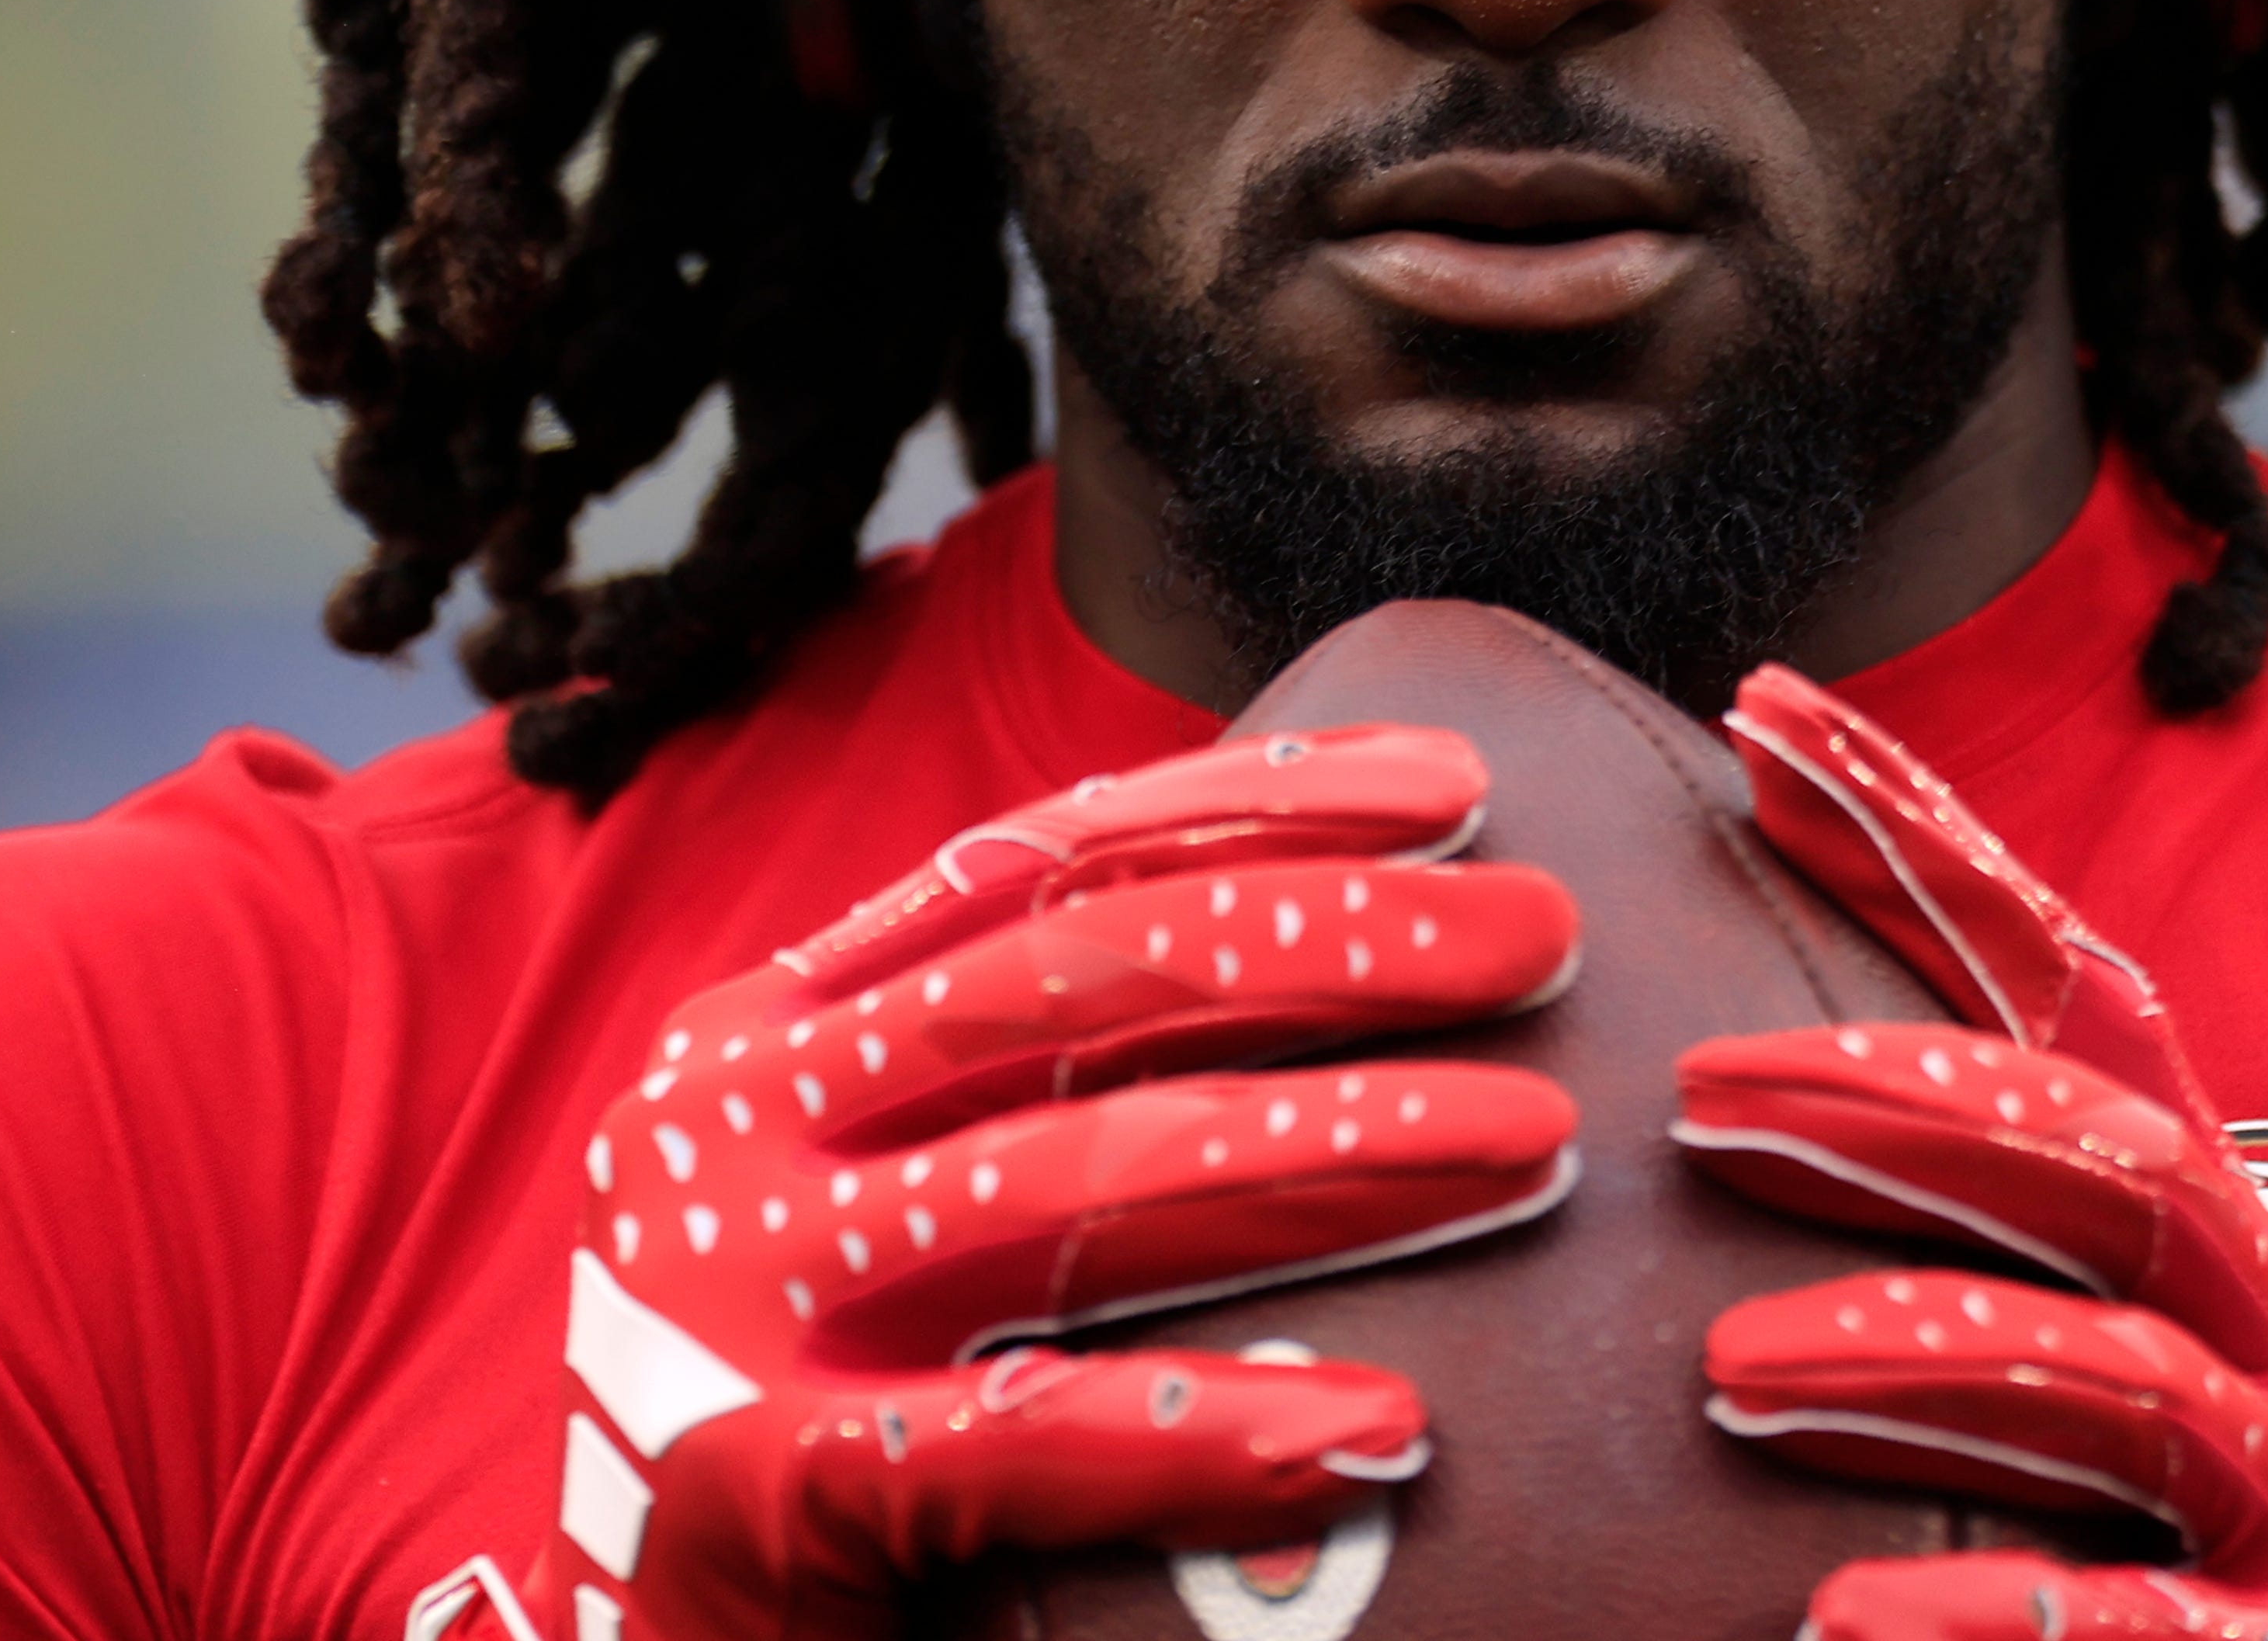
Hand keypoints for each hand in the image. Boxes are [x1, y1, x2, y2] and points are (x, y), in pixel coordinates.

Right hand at [525, 724, 1584, 1640]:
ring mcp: (724, 1301)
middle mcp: (727, 1130)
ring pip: (1083, 1181)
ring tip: (1530, 1140)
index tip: (1452, 782)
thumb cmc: (801, 1438)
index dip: (1249, 807)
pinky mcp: (754, 1485)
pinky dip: (1213, 1428)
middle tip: (1543, 935)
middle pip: (1082, 983)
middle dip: (1337, 943)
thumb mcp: (868, 1208)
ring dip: (1337, 1148)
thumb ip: (1018, 1093)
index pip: (1034, 866)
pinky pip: (1024, 1437)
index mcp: (761, 1037)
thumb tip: (1315, 951)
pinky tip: (1380, 1432)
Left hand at [1678, 669, 2267, 1640]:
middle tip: (1696, 1092)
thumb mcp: (2083, 1360)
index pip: (2069, 986)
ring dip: (1924, 1348)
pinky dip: (2005, 1620)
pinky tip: (1844, 1617)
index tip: (1757, 712)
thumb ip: (1960, 1220)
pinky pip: (2157, 1628)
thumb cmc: (2173, 1548)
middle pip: (2109, 1154)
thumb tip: (1700, 1074)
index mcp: (2207, 1231)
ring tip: (1731, 1370)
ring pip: (2130, 1372)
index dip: (1928, 841)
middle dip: (1904, 1101)